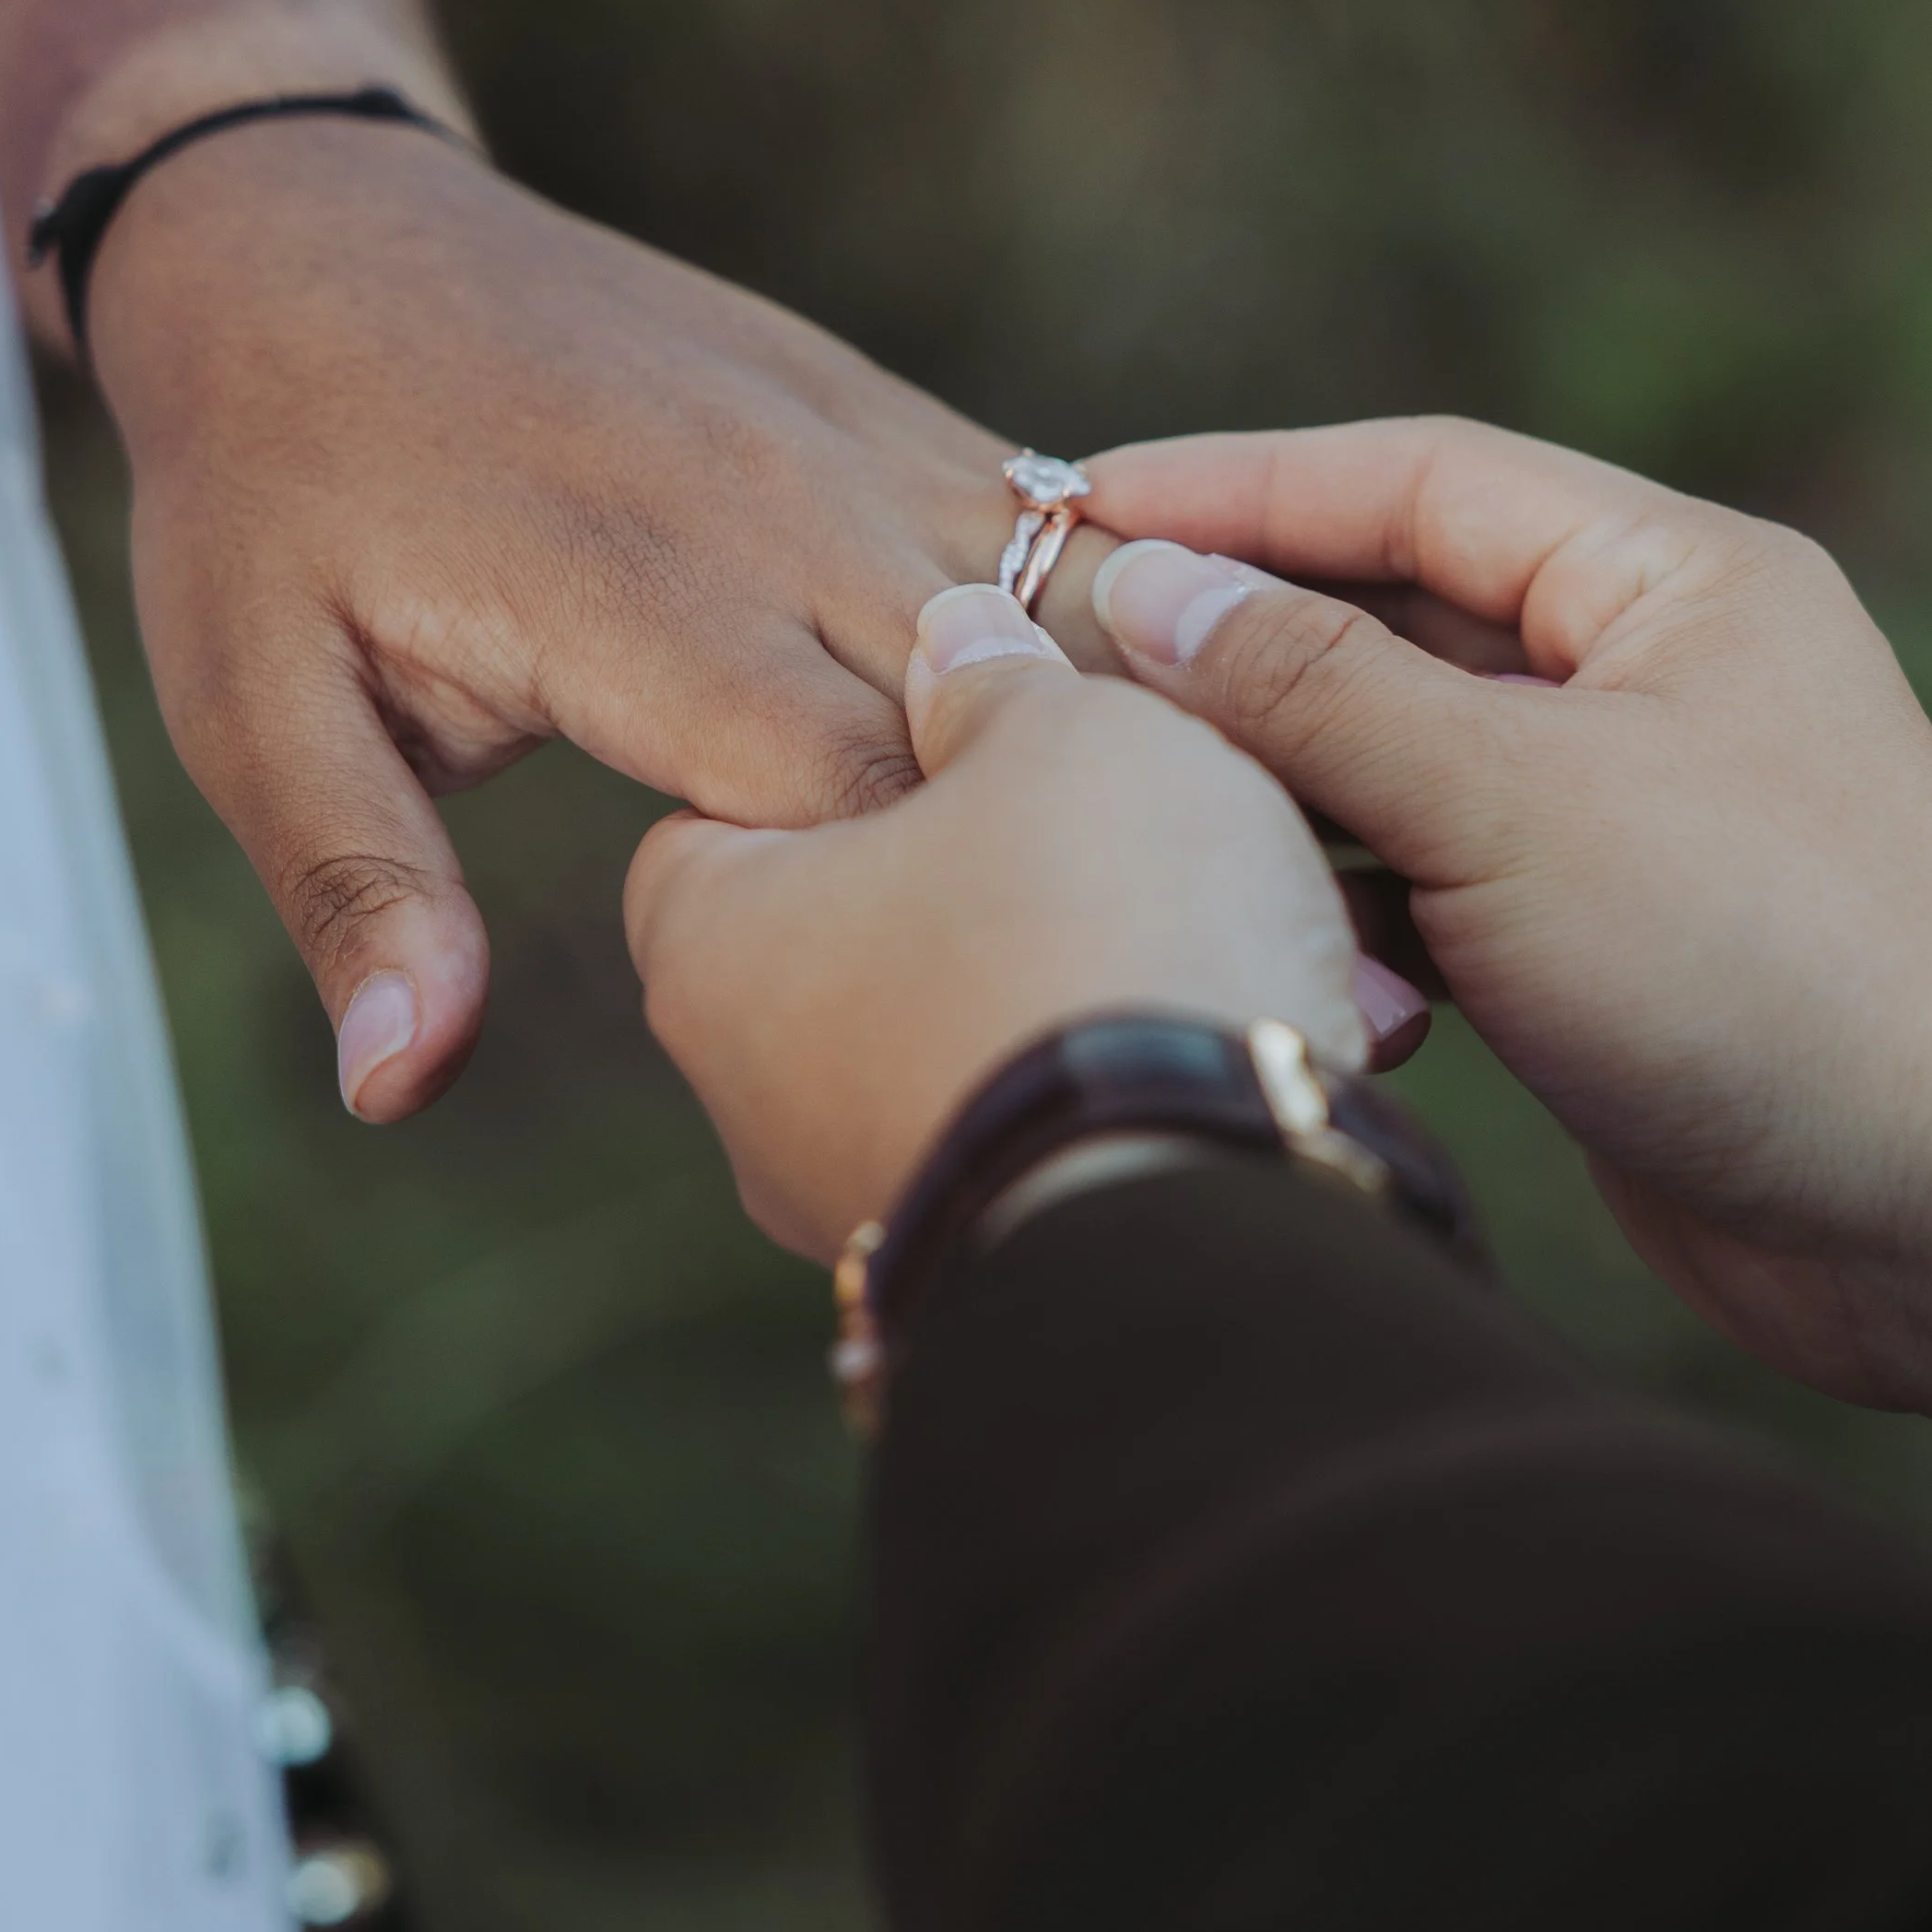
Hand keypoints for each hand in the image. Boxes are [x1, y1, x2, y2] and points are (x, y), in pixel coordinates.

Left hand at [84, 116, 1129, 1119]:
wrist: (308, 233)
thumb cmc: (269, 497)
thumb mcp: (251, 703)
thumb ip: (357, 888)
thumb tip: (397, 1087)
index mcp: (635, 595)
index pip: (865, 798)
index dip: (936, 932)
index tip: (977, 1047)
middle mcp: (776, 501)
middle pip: (1020, 706)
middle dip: (1087, 859)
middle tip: (1158, 1002)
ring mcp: (843, 432)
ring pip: (1078, 592)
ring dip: (1156, 732)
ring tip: (1250, 877)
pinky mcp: (871, 401)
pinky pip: (1051, 517)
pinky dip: (1123, 627)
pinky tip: (1189, 739)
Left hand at [622, 581, 1365, 1259]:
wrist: (1206, 1233)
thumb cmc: (1098, 933)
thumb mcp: (1062, 728)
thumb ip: (997, 676)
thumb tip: (959, 641)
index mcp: (712, 940)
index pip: (722, 810)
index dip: (842, 749)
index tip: (959, 730)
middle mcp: (751, 1097)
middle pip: (850, 930)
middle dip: (973, 875)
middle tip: (1104, 816)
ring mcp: (859, 1208)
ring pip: (959, 1042)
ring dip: (1062, 985)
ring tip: (1201, 925)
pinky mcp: (982, 1291)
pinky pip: (1038, 1145)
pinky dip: (1111, 1088)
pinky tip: (1219, 1036)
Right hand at [1084, 418, 1931, 1407]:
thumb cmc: (1763, 970)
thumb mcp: (1511, 801)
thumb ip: (1313, 688)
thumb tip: (1142, 589)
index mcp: (1672, 583)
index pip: (1416, 480)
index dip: (1239, 485)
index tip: (1078, 504)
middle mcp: (1654, 676)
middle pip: (1398, 609)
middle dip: (1239, 634)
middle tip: (1065, 652)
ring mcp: (1627, 815)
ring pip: (1401, 752)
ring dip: (1278, 777)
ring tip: (1135, 789)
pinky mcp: (1600, 945)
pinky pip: (1429, 877)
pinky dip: (1343, 896)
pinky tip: (1267, 924)